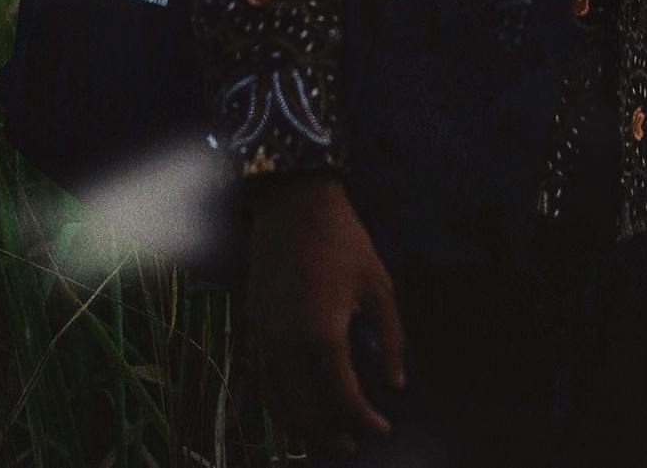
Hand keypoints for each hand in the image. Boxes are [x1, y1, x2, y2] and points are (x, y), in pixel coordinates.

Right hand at [241, 172, 408, 457]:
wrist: (294, 203)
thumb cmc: (343, 241)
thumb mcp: (379, 286)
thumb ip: (392, 339)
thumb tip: (396, 384)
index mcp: (323, 335)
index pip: (344, 400)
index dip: (365, 421)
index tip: (383, 426)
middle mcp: (287, 346)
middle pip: (306, 414)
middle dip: (332, 436)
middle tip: (354, 443)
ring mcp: (264, 338)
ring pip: (279, 404)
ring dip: (303, 427)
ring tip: (327, 435)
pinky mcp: (251, 327)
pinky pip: (262, 381)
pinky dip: (279, 404)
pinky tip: (296, 406)